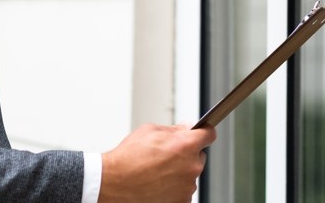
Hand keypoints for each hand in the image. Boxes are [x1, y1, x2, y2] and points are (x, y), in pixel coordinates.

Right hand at [98, 123, 215, 202]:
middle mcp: (191, 167)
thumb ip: (174, 129)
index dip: (203, 132)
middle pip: (198, 155)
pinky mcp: (182, 200)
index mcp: (186, 145)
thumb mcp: (150, 131)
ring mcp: (187, 186)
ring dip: (180, 171)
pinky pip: (183, 189)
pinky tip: (158, 182)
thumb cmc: (129, 158)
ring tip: (157, 171)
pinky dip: (174, 186)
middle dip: (187, 153)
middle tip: (167, 154)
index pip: (209, 134)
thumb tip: (186, 129)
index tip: (202, 133)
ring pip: (190, 173)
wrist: (115, 183)